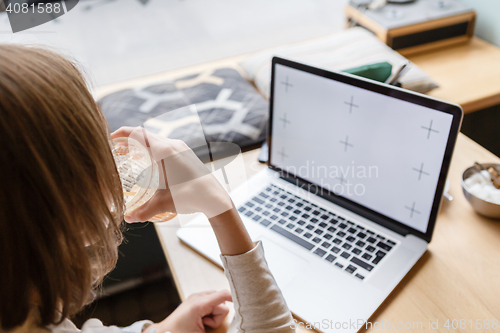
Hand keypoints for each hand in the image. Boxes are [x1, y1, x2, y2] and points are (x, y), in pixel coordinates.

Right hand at [111, 127, 233, 221]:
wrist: (215, 198)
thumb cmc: (191, 197)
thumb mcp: (164, 203)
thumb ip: (144, 211)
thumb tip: (128, 218)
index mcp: (165, 151)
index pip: (138, 133)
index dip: (121, 134)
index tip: (110, 140)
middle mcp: (173, 145)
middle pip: (145, 134)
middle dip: (128, 140)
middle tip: (115, 150)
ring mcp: (181, 148)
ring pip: (155, 139)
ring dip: (141, 144)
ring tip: (128, 156)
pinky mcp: (186, 154)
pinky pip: (164, 145)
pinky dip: (152, 149)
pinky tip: (148, 163)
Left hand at [152, 290, 231, 332]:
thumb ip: (217, 327)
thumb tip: (230, 326)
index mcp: (199, 304)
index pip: (223, 295)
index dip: (235, 298)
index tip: (243, 302)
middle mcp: (198, 297)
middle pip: (221, 302)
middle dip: (218, 315)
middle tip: (206, 324)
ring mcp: (196, 297)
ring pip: (217, 302)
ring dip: (213, 314)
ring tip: (202, 322)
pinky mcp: (195, 299)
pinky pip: (210, 302)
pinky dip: (209, 311)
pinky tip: (201, 318)